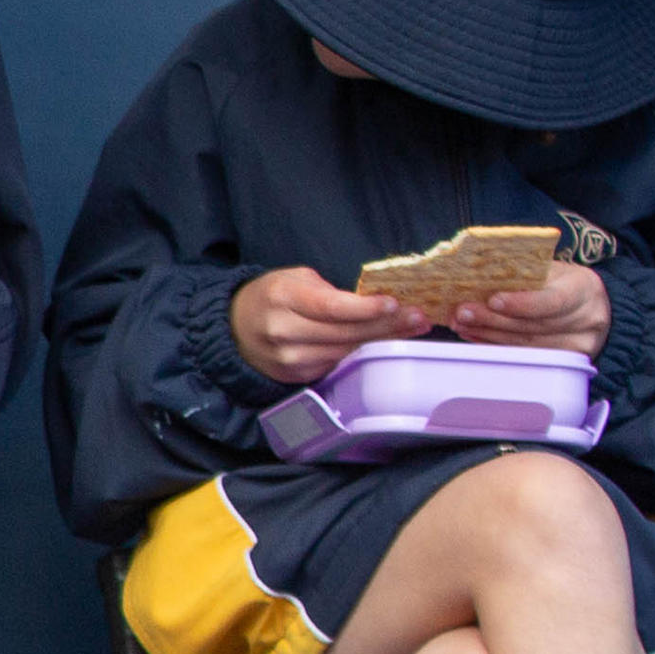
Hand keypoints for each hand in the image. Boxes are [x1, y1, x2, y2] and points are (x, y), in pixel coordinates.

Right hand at [232, 266, 417, 384]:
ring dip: (383, 340)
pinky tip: (384, 342)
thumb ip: (330, 291)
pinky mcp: (298, 375)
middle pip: (345, 332)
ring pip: (347, 351)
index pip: (330, 307)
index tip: (393, 303)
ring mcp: (290, 358)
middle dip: (386, 324)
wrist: (235, 328)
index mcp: (283, 297)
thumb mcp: (295, 278)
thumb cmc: (273, 296)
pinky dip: (364, 352)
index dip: (364, 308)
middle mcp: (284, 331)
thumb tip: (375, 303)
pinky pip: (339, 363)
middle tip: (418, 317)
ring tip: (412, 328)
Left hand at [452, 262, 611, 355]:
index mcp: (582, 290)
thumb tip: (479, 276)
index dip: (522, 303)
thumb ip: (525, 274)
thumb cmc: (567, 283)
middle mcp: (584, 321)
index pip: (552, 301)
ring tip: (462, 325)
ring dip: (488, 334)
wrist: (597, 307)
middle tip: (463, 313)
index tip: (493, 301)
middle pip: (533, 326)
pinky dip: (497, 345)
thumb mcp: (554, 270)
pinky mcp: (565, 362)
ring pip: (526, 344)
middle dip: (493, 320)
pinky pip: (525, 355)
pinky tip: (476, 336)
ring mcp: (576, 345)